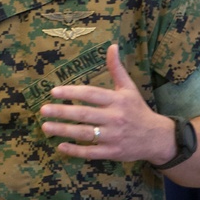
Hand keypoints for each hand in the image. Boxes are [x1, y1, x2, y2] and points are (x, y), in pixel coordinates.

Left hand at [39, 44, 174, 164]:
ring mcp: (113, 136)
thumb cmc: (137, 110)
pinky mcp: (113, 152)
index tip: (54, 92)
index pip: (91, 94)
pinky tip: (60, 146)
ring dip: (63, 131)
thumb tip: (112, 46)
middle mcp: (115, 118)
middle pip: (84, 114)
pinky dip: (75, 150)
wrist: (157, 138)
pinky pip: (91, 152)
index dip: (72, 93)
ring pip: (84, 133)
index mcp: (117, 100)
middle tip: (42, 110)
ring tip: (45, 126)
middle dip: (62, 112)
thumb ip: (117, 69)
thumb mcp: (129, 88)